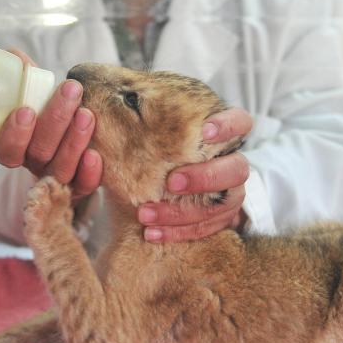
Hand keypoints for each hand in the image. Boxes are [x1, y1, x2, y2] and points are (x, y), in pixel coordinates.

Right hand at [0, 49, 101, 196]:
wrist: (79, 123)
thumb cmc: (50, 106)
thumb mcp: (35, 90)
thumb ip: (25, 75)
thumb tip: (15, 55)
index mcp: (16, 146)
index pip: (7, 150)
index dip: (13, 134)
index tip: (25, 109)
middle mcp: (35, 164)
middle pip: (39, 153)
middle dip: (54, 121)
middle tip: (71, 90)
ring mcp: (58, 177)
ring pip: (61, 168)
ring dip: (73, 141)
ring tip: (86, 114)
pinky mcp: (81, 186)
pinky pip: (84, 186)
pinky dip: (89, 173)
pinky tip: (95, 154)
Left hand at [138, 107, 253, 241]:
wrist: (167, 185)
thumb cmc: (160, 149)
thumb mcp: (155, 133)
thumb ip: (143, 121)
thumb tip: (102, 109)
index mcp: (224, 136)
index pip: (240, 122)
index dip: (228, 125)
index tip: (205, 131)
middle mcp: (233, 164)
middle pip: (237, 169)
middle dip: (204, 177)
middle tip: (171, 182)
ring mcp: (231, 194)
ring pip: (222, 205)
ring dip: (183, 212)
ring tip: (146, 214)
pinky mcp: (221, 220)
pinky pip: (206, 229)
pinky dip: (178, 232)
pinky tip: (151, 233)